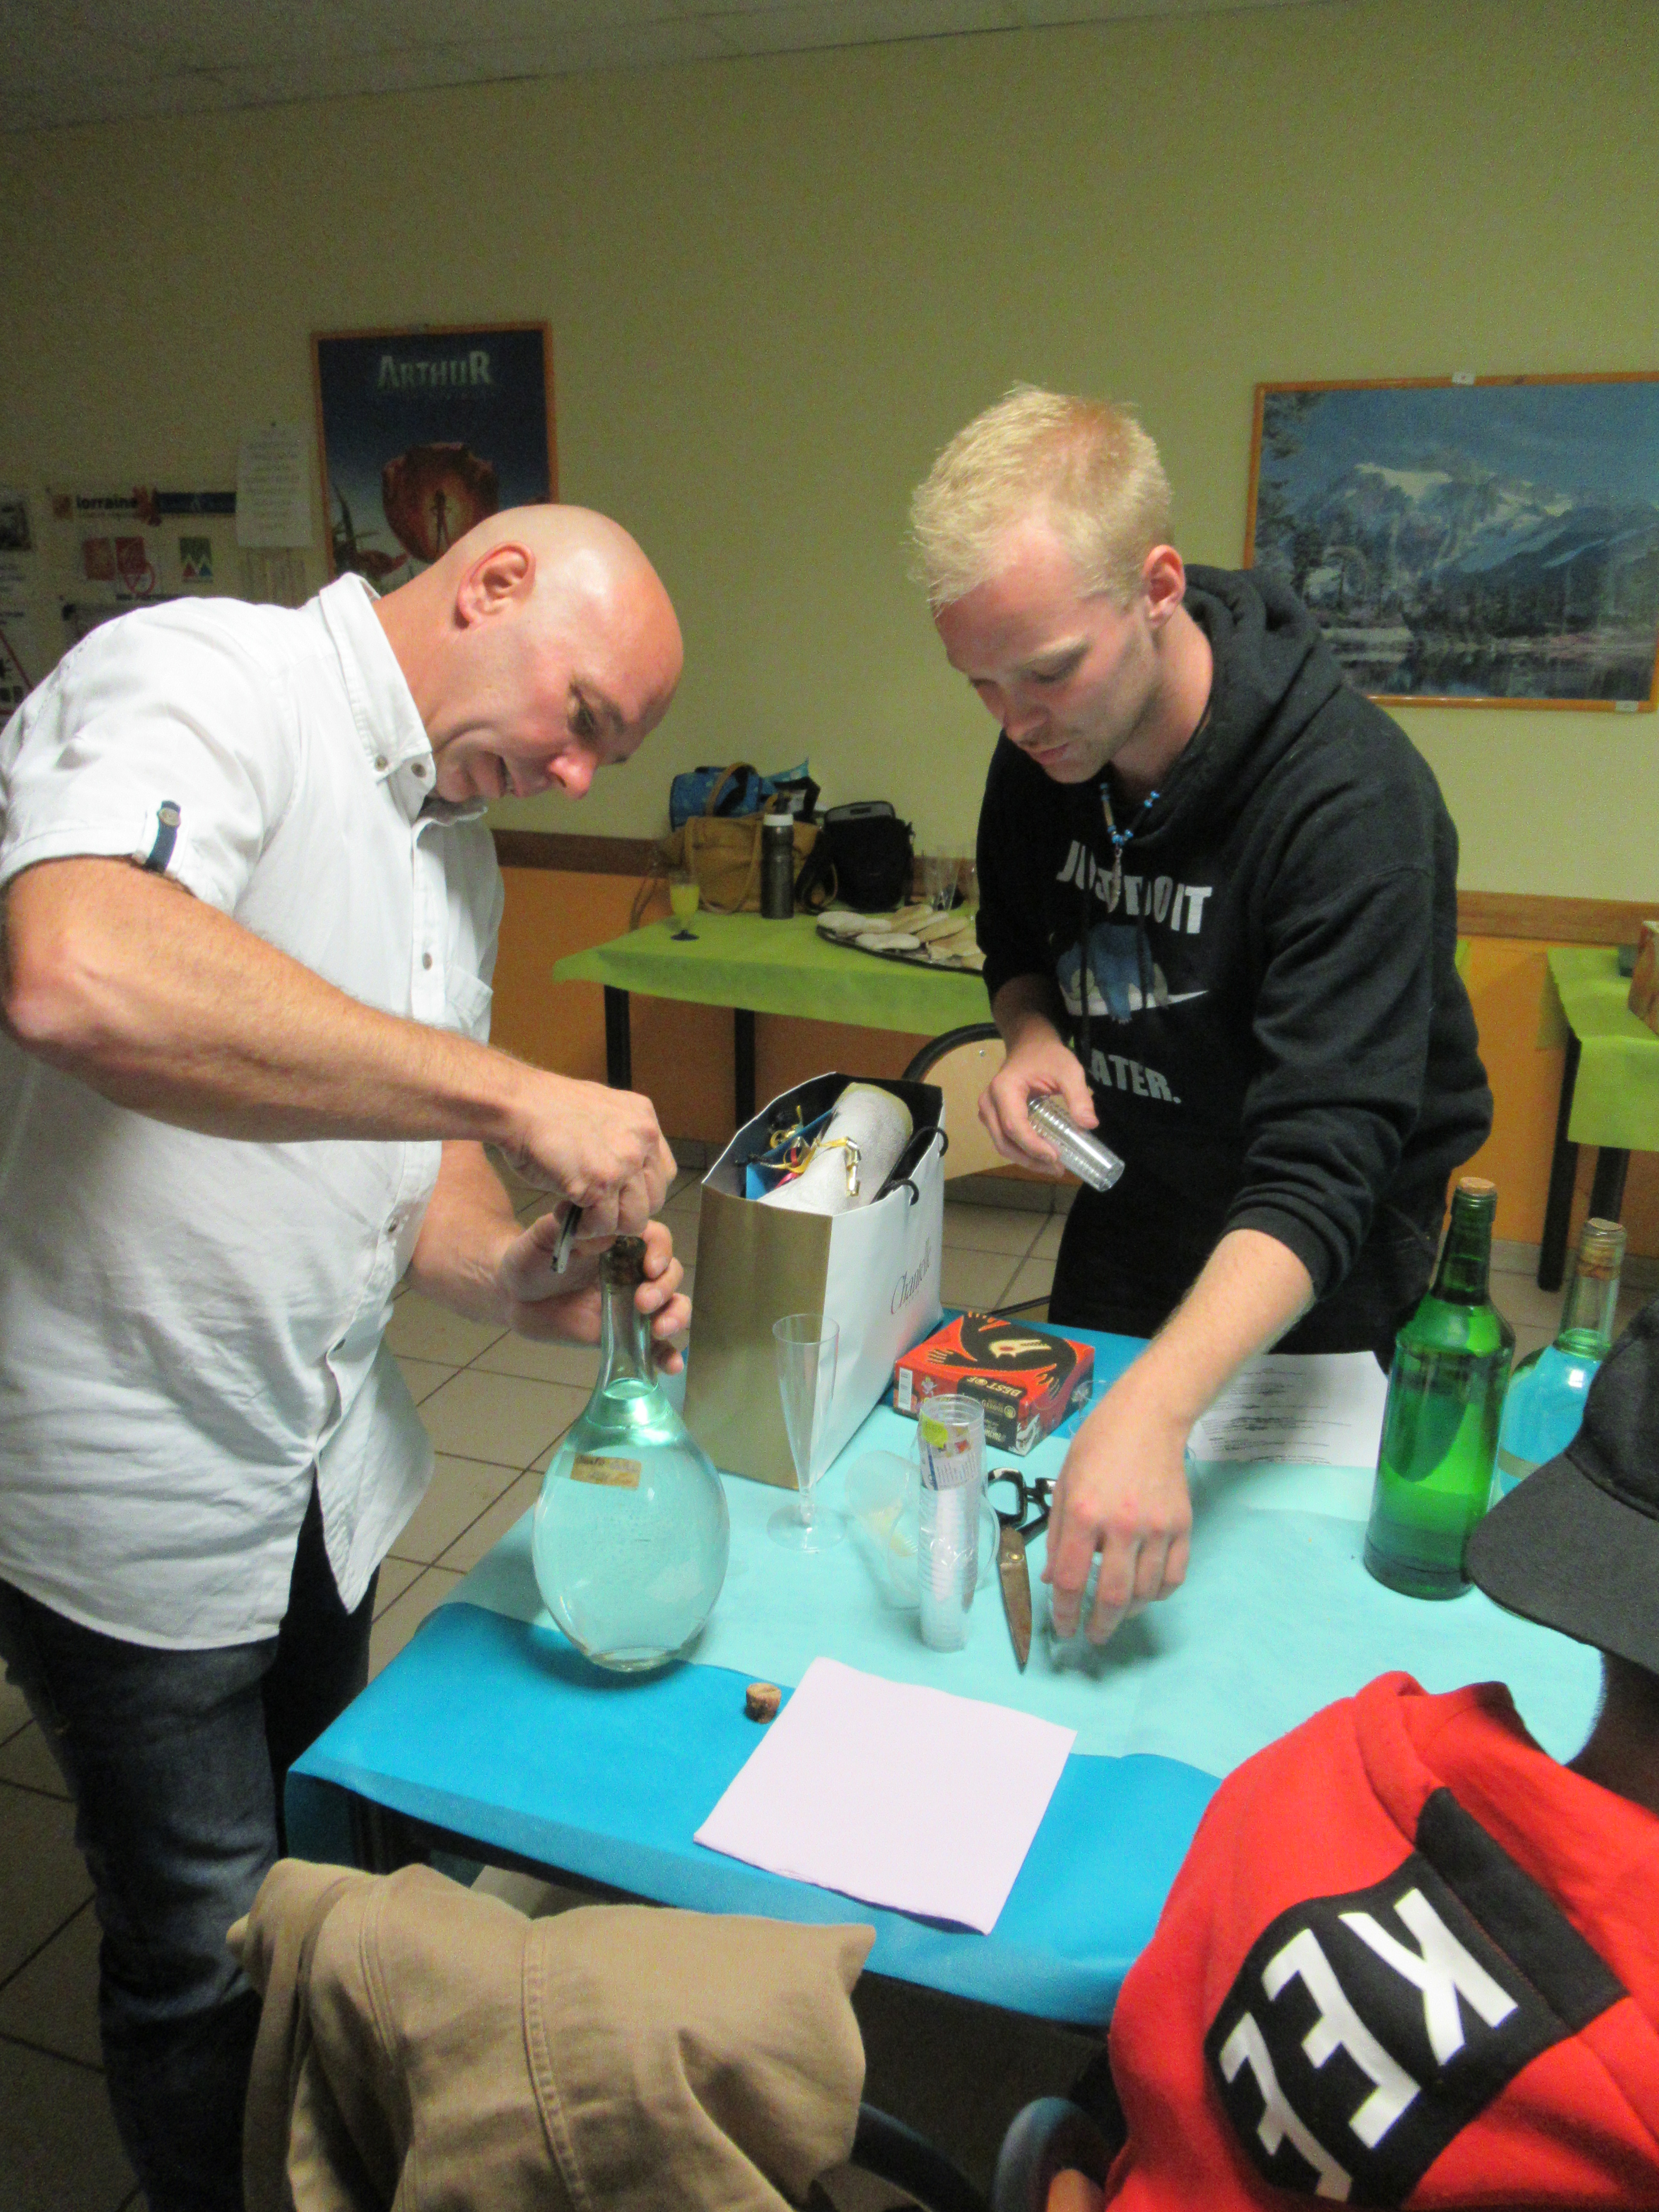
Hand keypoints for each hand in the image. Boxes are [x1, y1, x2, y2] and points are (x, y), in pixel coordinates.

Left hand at [495, 1213, 690, 1372]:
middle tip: (642, 1303)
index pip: (656, 1238)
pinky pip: (654, 1346)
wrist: (516, 1297)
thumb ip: (567, 1227)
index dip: (660, 1251)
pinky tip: (671, 1366)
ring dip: (676, 1316)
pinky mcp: (626, 1334)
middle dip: (664, 1288)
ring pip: (672, 1305)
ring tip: (660, 1330)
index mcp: (621, 1241)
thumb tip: (603, 1228)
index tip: (649, 1268)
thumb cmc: (531, 1259)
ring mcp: (633, 1303)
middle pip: (669, 1272)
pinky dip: (668, 1356)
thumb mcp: (543, 1237)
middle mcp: (634, 1269)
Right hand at [505, 1072, 674, 1235]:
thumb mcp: (600, 1110)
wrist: (518, 1104)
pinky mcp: (600, 1184)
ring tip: (581, 1215)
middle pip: (654, 1200)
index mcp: (644, 1121)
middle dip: (625, 1211)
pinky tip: (566, 1215)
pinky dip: (586, 1229)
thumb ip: (620, 1138)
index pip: (664, 1173)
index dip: (641, 1191)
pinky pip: (604, 1224)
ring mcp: (624, 1163)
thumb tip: (623, 1169)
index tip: (619, 1196)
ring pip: (635, 1219)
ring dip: (607, 1225)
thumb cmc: (546, 1107)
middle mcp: (642, 1140)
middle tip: (597, 1209)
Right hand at [980, 1031, 1097, 1174]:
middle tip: (1057, 1168)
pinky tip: (1043, 1156)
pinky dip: (1022, 1151)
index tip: (1056, 1157)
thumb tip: (1089, 1125)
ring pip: (1002, 1144)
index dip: (1034, 1146)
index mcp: (1004, 1089)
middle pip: (1005, 1141)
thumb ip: (1079, 1096)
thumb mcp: (1069, 1070)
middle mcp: (989, 1102)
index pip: (1015, 1126)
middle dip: (1031, 1159)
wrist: (1029, 1044)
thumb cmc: (1048, 1056)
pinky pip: (1004, 1140)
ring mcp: (988, 1111)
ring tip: (1053, 1166)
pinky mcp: (992, 1116)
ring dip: (1026, 1159)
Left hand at [1043, 1374, 1192, 1641]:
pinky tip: (1146, 1593)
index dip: (1064, 1613)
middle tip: (1093, 1636)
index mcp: (1084, 1513)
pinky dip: (1160, 1594)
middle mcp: (1121, 1525)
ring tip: (1116, 1613)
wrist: (1148, 1417)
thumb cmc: (1097, 1446)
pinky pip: (1174, 1577)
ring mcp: (1157, 1527)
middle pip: (1111, 1597)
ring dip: (1129, 1612)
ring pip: (1146, 1593)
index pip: (1070, 1580)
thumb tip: (1053, 1582)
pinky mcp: (1183, 1526)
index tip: (1064, 1630)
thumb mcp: (1064, 1485)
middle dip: (1099, 1626)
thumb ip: (1059, 1536)